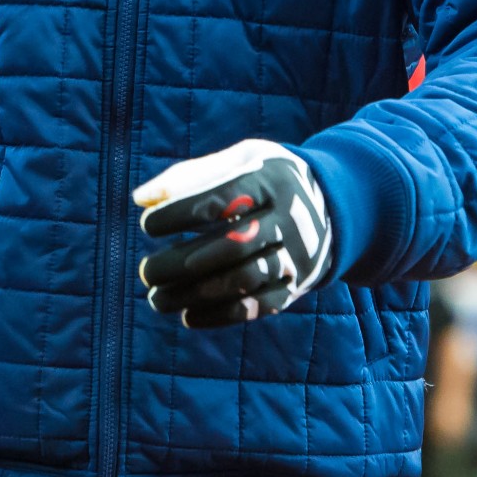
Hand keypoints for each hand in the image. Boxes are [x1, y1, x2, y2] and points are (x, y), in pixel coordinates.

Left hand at [134, 138, 330, 328]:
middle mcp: (290, 219)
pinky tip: (187, 316)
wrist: (336, 205)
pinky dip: (222, 315)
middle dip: (182, 262)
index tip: (146, 225)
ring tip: (156, 298)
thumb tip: (140, 198)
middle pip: (233, 245)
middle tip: (145, 271)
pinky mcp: (298, 286)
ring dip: (196, 294)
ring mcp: (298, 256)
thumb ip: (191, 175)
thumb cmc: (269, 178)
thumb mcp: (242, 160)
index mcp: (272, 179)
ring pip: (244, 280)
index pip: (223, 197)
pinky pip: (260, 307)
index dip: (181, 212)